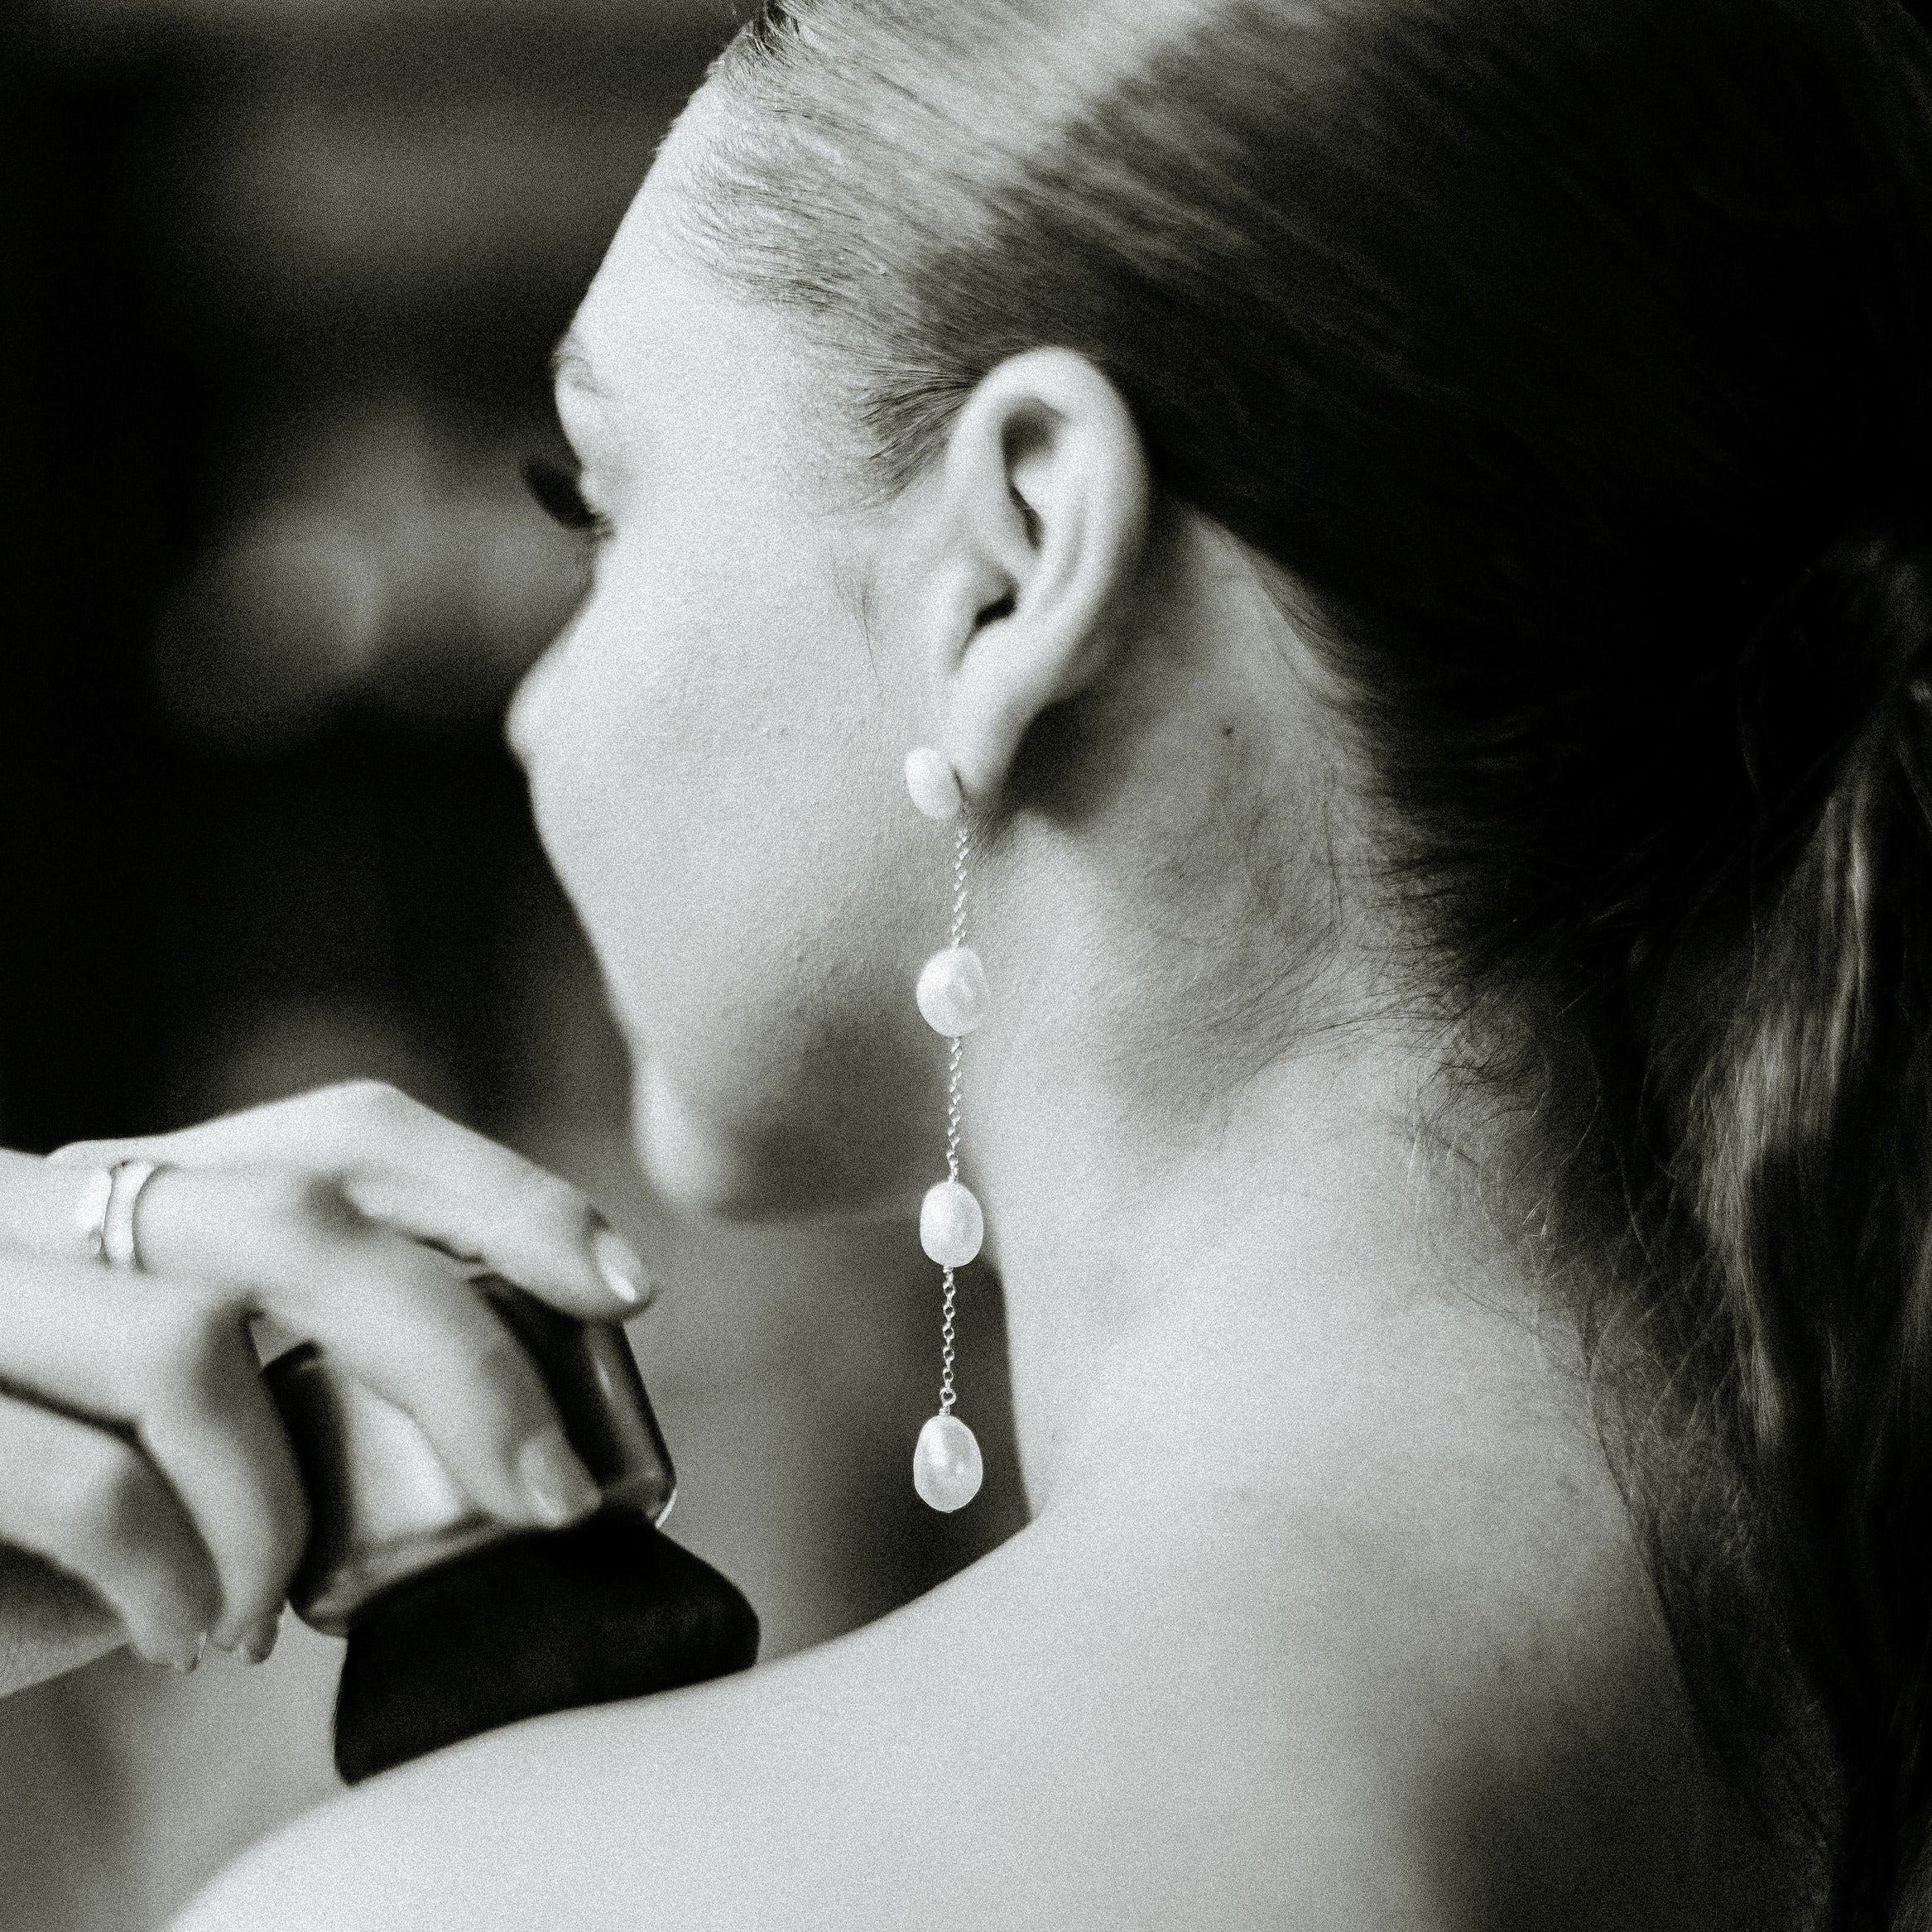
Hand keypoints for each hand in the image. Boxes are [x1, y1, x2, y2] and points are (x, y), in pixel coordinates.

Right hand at [0, 1081, 649, 1694]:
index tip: (623, 1289)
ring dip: (282, 1507)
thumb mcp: (190, 1424)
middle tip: (554, 1492)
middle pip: (299, 1222)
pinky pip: (84, 1483)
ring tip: (275, 1604)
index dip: (502, 1193)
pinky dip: (179, 1576)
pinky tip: (192, 1634)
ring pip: (192, 1345)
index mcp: (137, 1189)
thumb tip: (527, 1428)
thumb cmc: (39, 1511)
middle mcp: (47, 1208)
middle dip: (463, 1359)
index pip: (345, 1131)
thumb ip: (307, 1385)